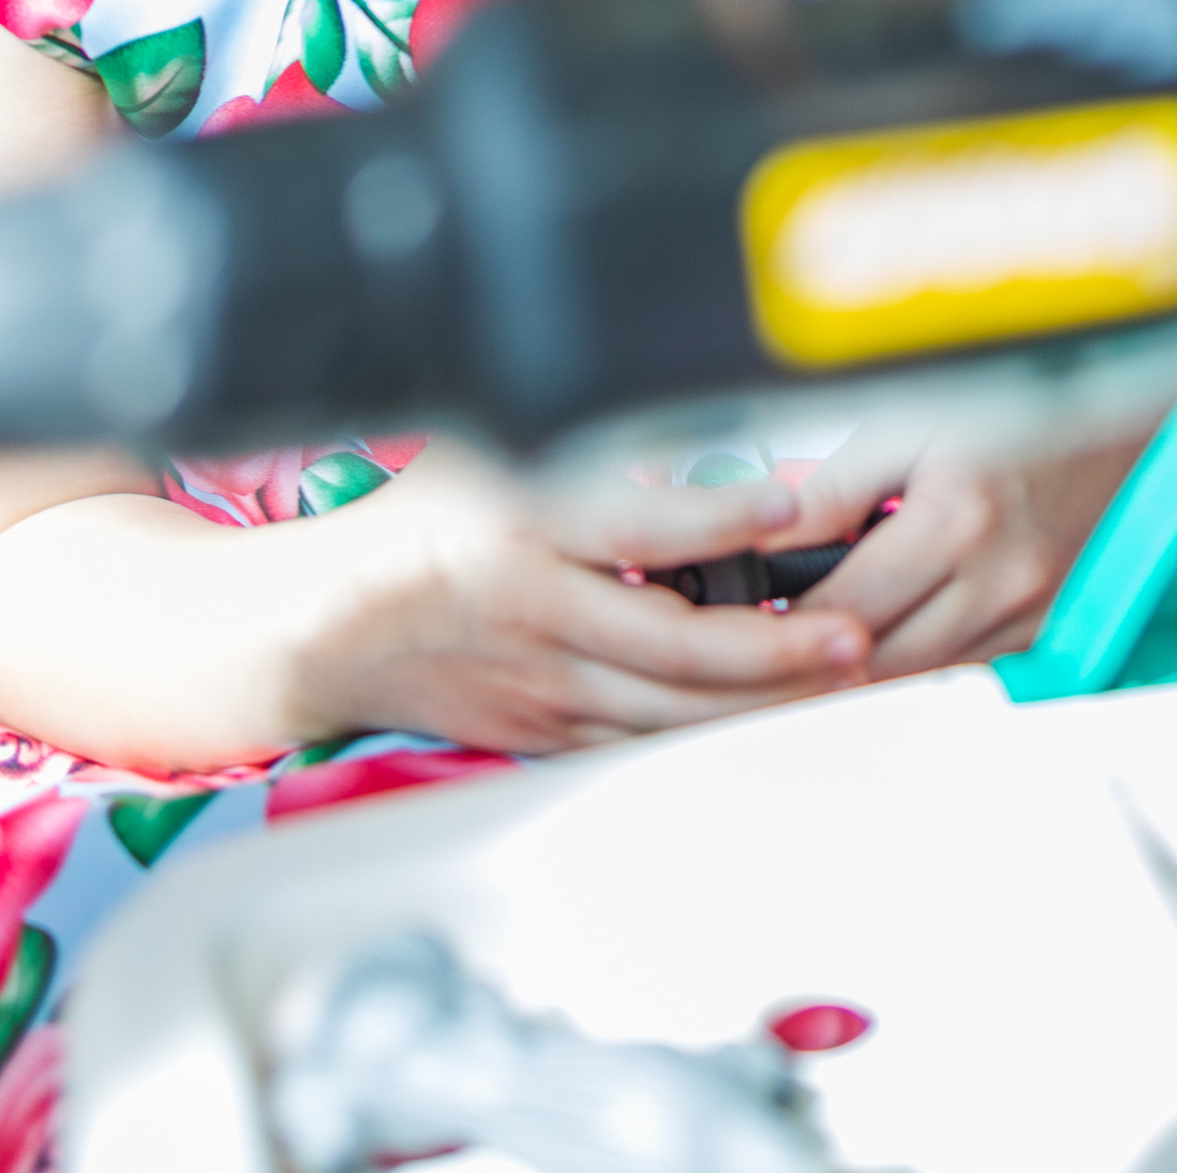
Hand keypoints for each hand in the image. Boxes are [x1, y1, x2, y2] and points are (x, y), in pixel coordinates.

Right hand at [296, 441, 869, 754]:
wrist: (322, 629)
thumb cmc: (407, 530)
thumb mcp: (483, 460)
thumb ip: (573, 458)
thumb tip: (672, 434)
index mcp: (524, 534)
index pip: (637, 528)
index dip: (718, 518)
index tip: (790, 506)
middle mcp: (538, 619)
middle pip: (673, 648)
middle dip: (775, 649)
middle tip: (853, 632)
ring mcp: (541, 690)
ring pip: (669, 712)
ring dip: (760, 701)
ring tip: (838, 678)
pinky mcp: (541, 732)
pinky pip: (638, 742)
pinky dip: (707, 733)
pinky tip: (765, 716)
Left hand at [775, 422, 1147, 676]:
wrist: (1112, 404)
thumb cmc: (1011, 398)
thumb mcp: (909, 421)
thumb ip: (835, 489)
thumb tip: (765, 541)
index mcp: (961, 518)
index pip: (846, 610)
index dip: (785, 623)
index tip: (746, 616)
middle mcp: (1002, 578)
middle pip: (880, 662)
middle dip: (815, 656)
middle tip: (766, 636)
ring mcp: (1030, 611)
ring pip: (920, 674)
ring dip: (864, 663)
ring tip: (815, 631)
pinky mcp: (1043, 626)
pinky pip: (963, 665)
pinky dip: (918, 654)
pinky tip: (886, 625)